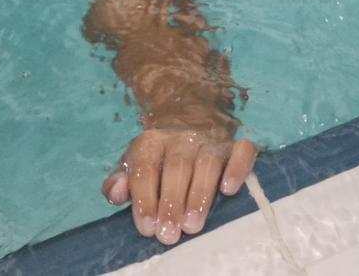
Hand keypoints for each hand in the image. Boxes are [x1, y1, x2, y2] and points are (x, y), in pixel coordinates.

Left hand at [104, 127, 256, 245]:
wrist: (191, 123)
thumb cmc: (158, 161)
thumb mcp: (132, 168)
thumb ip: (119, 182)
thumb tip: (117, 193)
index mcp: (152, 142)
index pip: (145, 167)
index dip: (145, 198)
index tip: (147, 228)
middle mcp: (181, 138)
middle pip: (177, 167)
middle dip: (172, 202)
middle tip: (169, 234)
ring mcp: (210, 140)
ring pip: (207, 162)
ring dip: (200, 194)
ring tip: (193, 225)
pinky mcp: (235, 145)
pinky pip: (241, 151)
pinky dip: (237, 168)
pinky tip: (229, 189)